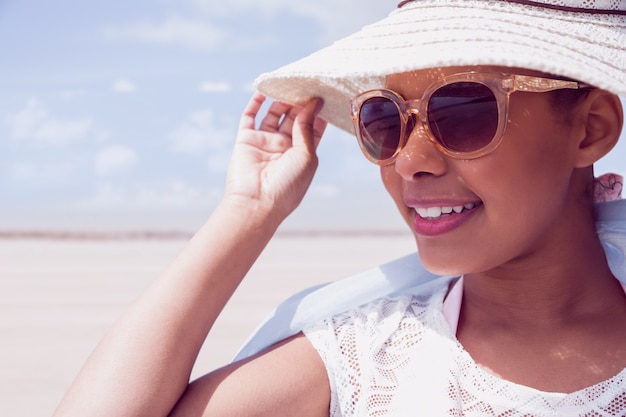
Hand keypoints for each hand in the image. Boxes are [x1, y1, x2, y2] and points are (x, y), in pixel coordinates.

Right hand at [224, 93, 326, 219]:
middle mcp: (284, 147)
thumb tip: (313, 104)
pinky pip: (250, 117)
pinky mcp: (246, 140)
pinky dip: (256, 103)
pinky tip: (264, 90)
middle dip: (300, 101)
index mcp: (303, 154)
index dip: (317, 111)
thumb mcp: (306, 156)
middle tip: (306, 83)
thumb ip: (307, 128)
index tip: (323, 93)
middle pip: (294, 117)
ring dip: (281, 100)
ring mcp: (265, 142)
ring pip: (274, 114)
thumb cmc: (287, 187)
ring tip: (288, 83)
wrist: (256, 203)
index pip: (312, 127)